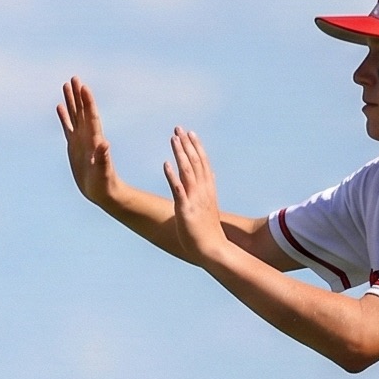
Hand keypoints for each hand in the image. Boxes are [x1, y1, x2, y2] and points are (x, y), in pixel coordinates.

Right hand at [55, 77, 125, 208]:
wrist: (103, 192)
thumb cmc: (105, 184)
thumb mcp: (103, 172)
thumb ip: (103, 158)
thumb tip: (104, 144)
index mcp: (95, 140)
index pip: (91, 116)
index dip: (87, 101)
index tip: (83, 86)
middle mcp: (88, 136)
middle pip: (82, 111)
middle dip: (78, 95)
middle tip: (74, 78)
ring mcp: (81, 140)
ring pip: (75, 116)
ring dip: (71, 101)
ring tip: (66, 85)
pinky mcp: (74, 147)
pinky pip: (68, 127)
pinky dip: (64, 116)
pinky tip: (59, 106)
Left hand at [161, 127, 228, 265]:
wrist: (213, 250)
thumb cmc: (207, 232)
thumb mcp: (207, 208)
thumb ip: (206, 193)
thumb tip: (208, 179)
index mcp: (208, 190)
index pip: (203, 163)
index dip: (197, 147)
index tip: (190, 133)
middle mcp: (203, 191)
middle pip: (195, 162)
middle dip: (187, 144)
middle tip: (179, 128)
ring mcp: (195, 199)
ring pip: (188, 171)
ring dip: (180, 153)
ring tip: (173, 138)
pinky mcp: (186, 209)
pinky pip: (178, 189)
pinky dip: (172, 175)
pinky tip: (165, 164)